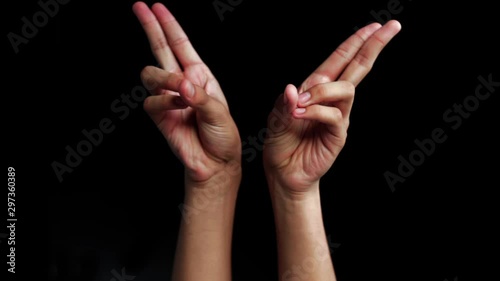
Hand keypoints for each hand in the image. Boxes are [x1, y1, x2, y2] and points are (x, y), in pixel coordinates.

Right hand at [133, 2, 240, 182]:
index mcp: (199, 76)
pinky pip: (151, 101)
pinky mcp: (159, 116)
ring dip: (164, 79)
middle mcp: (181, 83)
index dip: (168, 25)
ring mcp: (168, 99)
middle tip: (139, 6)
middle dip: (150, 27)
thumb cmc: (222, 136)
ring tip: (181, 92)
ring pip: (150, 74)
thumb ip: (199, 96)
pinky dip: (165, 102)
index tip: (155, 7)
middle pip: (160, 49)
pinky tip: (179, 109)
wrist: (215, 163)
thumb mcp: (219, 112)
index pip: (180, 45)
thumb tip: (180, 84)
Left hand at [264, 20, 400, 193]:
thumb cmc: (281, 143)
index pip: (340, 60)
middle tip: (392, 26)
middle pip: (358, 67)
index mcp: (316, 89)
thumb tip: (292, 88)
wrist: (283, 172)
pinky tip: (301, 115)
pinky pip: (335, 115)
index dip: (356, 42)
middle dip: (373, 46)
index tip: (375, 26)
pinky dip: (316, 111)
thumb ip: (284, 103)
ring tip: (300, 104)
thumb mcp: (276, 118)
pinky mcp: (338, 134)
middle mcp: (331, 100)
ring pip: (346, 89)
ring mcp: (338, 116)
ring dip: (322, 91)